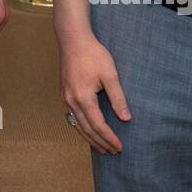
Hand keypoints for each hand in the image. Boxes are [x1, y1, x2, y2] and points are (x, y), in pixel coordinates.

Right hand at [59, 30, 129, 153]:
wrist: (73, 40)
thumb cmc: (93, 54)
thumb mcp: (110, 74)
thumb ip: (118, 97)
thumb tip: (126, 118)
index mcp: (83, 98)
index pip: (98, 126)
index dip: (109, 138)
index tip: (120, 147)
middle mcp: (72, 101)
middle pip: (86, 129)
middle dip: (100, 142)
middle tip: (113, 152)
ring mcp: (66, 98)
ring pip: (77, 125)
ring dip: (90, 138)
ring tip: (101, 148)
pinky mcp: (65, 94)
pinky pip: (73, 117)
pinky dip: (82, 128)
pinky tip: (88, 130)